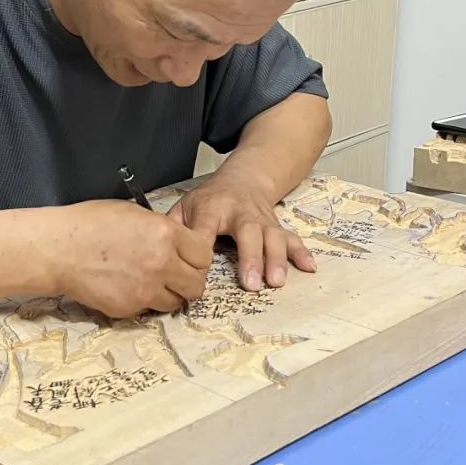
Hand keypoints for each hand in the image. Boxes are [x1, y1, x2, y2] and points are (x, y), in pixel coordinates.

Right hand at [55, 201, 213, 317]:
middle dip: (188, 280)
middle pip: (197, 285)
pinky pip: (147, 309)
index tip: (188, 257)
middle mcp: (161, 264)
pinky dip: (141, 301)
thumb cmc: (88, 224)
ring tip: (148, 281)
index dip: (196, 257)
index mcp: (165, 234)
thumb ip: (160, 230)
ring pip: (174, 302)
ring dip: (167, 294)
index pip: (204, 255)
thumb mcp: (133, 213)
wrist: (58, 249)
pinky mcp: (129, 308)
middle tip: (174, 275)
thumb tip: (173, 242)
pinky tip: (125, 286)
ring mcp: (146, 289)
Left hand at [168, 170, 314, 290]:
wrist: (245, 179)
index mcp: (213, 208)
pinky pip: (291, 238)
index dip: (203, 243)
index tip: (198, 268)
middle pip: (249, 232)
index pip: (206, 225)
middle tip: (251, 284)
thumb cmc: (212, 200)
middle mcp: (241, 213)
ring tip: (277, 281)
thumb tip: (156, 249)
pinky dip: (301, 253)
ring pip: (273, 236)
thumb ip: (174, 226)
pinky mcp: (277, 227)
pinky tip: (309, 268)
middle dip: (251, 258)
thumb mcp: (187, 205)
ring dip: (277, 259)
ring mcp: (262, 220)